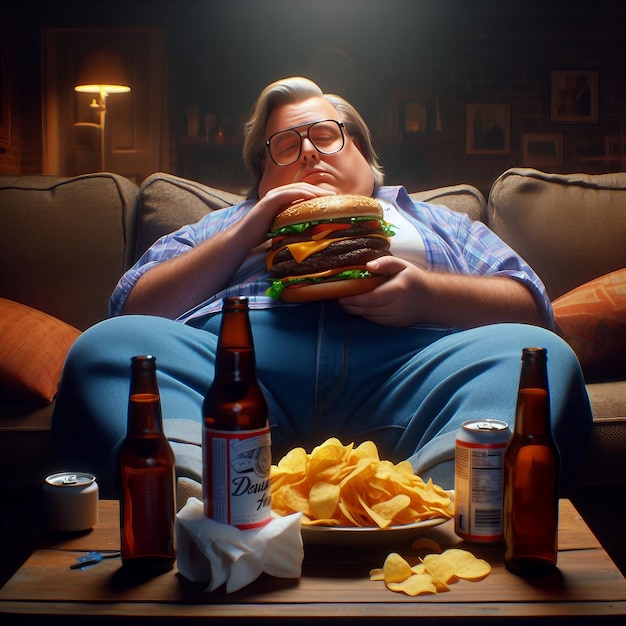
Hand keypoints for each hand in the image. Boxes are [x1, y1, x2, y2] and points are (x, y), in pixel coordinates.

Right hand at [250, 183, 335, 241]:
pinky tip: (313, 197)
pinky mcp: (269, 201)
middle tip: (336, 196)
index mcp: (281, 198)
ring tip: (328, 195)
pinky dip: (302, 194)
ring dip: (315, 191)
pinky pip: (288, 194)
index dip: (318, 194)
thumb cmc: (261, 235)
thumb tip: (311, 229)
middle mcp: (277, 194)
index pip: (303, 192)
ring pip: (298, 188)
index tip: (332, 200)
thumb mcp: (282, 226)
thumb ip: (293, 222)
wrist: (243, 238)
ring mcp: (273, 196)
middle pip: (303, 188)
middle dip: (320, 190)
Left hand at [338, 256, 544, 328]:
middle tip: (336, 298)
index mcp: (398, 290)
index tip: (339, 294)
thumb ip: (385, 263)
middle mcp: (396, 307)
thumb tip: (368, 266)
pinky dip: (364, 314)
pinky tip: (357, 307)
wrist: (433, 299)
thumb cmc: (414, 279)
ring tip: (343, 302)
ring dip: (354, 311)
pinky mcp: (394, 325)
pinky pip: (375, 320)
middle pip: (366, 310)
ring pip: (368, 317)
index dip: (352, 299)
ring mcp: (395, 318)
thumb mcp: (402, 265)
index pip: (369, 298)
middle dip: (349, 305)